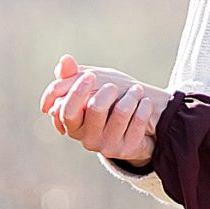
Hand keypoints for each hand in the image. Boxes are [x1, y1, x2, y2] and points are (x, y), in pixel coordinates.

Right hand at [41, 55, 167, 165]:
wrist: (135, 129)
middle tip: (115, 85)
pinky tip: (145, 102)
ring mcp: (108, 147)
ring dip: (131, 94)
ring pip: (121, 111)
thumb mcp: (90, 88)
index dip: (77, 91)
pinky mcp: (128, 149)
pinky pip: (139, 119)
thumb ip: (73, 75)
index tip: (91, 75)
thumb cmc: (107, 103)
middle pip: (95, 107)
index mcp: (73, 126)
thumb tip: (65, 59)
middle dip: (109, 89)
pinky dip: (144, 105)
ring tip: (136, 90)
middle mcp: (88, 140)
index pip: (66, 111)